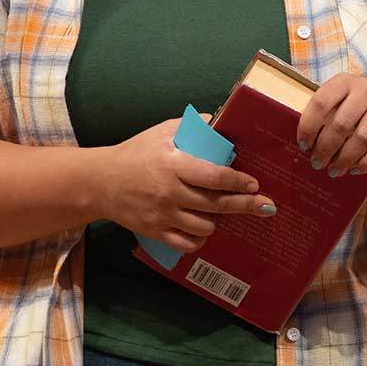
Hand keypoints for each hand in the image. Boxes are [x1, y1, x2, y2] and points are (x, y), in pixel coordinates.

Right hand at [99, 118, 275, 253]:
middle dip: (246, 205)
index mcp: (173, 164)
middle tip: (266, 206)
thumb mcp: (162, 132)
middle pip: (217, 204)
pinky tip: (204, 229)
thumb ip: (191, 127)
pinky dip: (200, 238)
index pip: (214, 176)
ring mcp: (162, 215)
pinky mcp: (155, 232)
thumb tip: (219, 122)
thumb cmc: (135, 153)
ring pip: (205, 226)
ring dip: (219, 220)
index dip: (239, 182)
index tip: (254, 183)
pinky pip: (187, 243)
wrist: (101, 182)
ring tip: (224, 211)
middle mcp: (170, 192)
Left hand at [296, 72, 366, 178]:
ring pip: (361, 138)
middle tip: (317, 164)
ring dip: (344, 159)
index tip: (303, 145)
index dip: (308, 126)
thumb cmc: (361, 111)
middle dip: (325, 149)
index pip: (321, 102)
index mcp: (345, 81)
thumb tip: (303, 143)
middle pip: (340, 124)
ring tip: (333, 171)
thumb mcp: (343, 102)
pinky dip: (366, 163)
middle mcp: (366, 89)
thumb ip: (326, 114)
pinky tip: (355, 169)